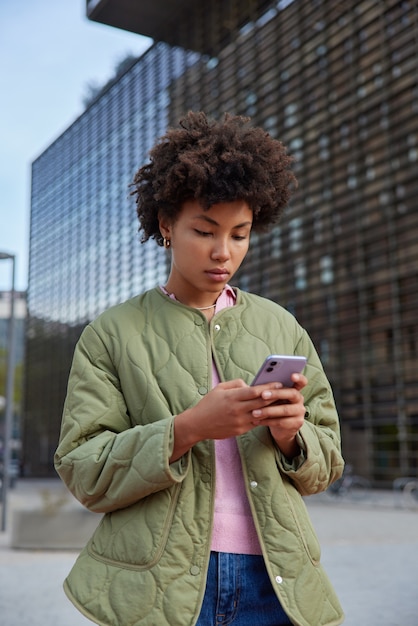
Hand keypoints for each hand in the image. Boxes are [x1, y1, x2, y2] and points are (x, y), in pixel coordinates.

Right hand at [170, 378, 290, 461]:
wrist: (198, 424)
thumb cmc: (208, 404)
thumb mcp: (219, 388)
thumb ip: (236, 384)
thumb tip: (250, 384)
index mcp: (232, 397)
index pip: (255, 391)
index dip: (268, 387)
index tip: (279, 383)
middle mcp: (237, 409)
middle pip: (261, 402)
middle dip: (275, 396)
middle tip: (287, 391)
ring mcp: (240, 421)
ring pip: (262, 414)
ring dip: (273, 409)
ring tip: (284, 403)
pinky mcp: (240, 430)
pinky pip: (257, 423)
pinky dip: (266, 418)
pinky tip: (273, 414)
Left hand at [251, 373, 307, 458]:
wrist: (280, 428)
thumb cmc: (273, 407)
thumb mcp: (271, 398)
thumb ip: (268, 389)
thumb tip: (251, 384)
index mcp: (294, 389)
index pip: (301, 381)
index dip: (299, 377)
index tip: (292, 375)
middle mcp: (299, 399)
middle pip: (292, 393)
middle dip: (277, 393)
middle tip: (263, 394)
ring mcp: (299, 412)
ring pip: (285, 410)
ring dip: (268, 410)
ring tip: (254, 412)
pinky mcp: (296, 423)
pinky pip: (281, 422)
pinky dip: (268, 421)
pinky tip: (257, 420)